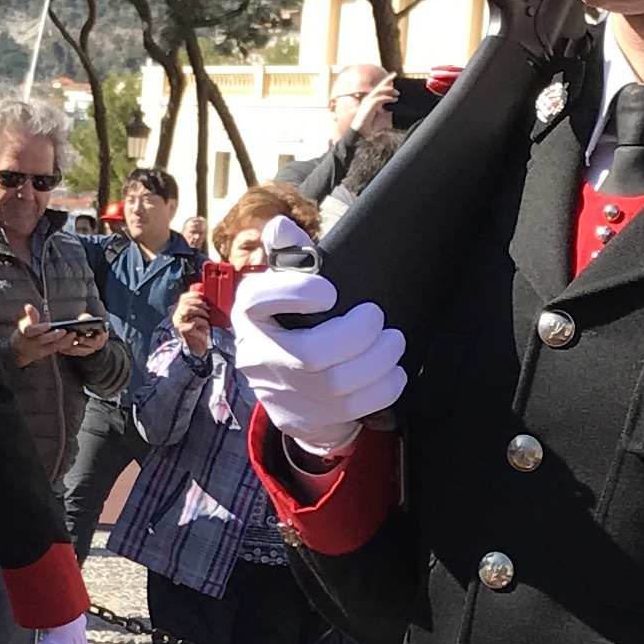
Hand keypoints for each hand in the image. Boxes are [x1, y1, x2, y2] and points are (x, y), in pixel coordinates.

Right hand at [173, 288, 215, 344]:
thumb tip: (205, 297)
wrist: (197, 348)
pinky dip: (203, 322)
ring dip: (200, 311)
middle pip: (186, 303)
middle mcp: (177, 316)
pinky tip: (205, 327)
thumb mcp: (197, 317)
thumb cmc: (198, 331)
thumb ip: (197, 308)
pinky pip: (194, 321)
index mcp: (179, 311)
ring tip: (206, 316)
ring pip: (188, 309)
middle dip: (198, 302)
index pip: (183, 298)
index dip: (193, 295)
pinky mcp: (184, 330)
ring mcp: (179, 323)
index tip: (203, 296)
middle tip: (207, 307)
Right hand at [231, 265, 402, 456]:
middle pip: (310, 354)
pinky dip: (382, 387)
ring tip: (392, 341)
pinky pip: (352, 408)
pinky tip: (391, 370)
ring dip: (377, 360)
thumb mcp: (281, 285)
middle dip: (356, 334)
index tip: (329, 291)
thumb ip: (287, 254)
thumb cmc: (287, 322)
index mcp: (250, 314)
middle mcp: (259, 356)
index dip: (295, 292)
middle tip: (376, 317)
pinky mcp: (304, 417)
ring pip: (336, 385)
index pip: (258, 300)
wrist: (281, 386)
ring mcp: (281, 392)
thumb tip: (282, 227)